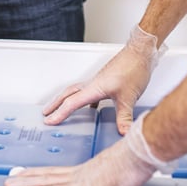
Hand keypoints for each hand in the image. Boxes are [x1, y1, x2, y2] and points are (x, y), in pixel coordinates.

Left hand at [4, 111, 173, 185]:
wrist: (140, 153)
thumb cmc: (132, 162)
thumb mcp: (111, 174)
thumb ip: (98, 182)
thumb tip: (91, 185)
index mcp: (83, 172)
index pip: (53, 174)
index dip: (35, 176)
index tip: (21, 176)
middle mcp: (79, 176)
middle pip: (47, 179)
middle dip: (25, 182)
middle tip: (8, 182)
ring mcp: (84, 183)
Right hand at [43, 25, 165, 134]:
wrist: (140, 53)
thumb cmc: (134, 69)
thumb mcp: (129, 97)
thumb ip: (124, 116)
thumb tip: (123, 132)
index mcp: (94, 87)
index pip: (72, 103)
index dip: (59, 113)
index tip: (49, 121)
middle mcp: (93, 83)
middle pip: (68, 94)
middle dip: (55, 104)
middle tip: (45, 113)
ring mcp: (98, 80)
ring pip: (76, 91)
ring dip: (66, 99)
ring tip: (61, 108)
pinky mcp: (105, 80)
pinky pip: (89, 91)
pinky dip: (85, 99)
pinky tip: (92, 106)